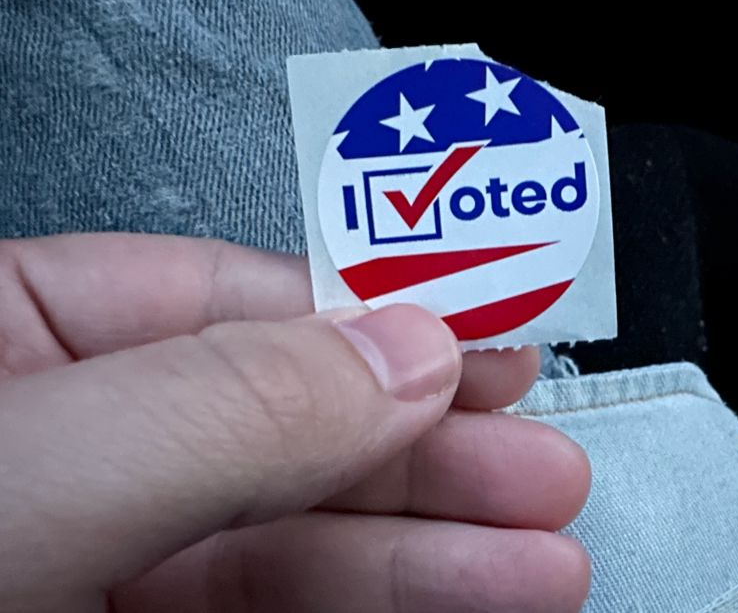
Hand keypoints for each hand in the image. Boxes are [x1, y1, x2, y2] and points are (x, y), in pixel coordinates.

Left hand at [0, 234, 590, 611]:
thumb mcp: (41, 469)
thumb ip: (224, 404)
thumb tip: (406, 350)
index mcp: (12, 338)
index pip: (229, 298)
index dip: (378, 320)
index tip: (492, 349)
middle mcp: (63, 440)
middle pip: (284, 422)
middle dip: (431, 448)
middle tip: (542, 469)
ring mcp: (88, 553)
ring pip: (289, 534)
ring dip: (427, 550)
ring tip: (540, 564)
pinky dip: (371, 610)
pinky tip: (449, 602)